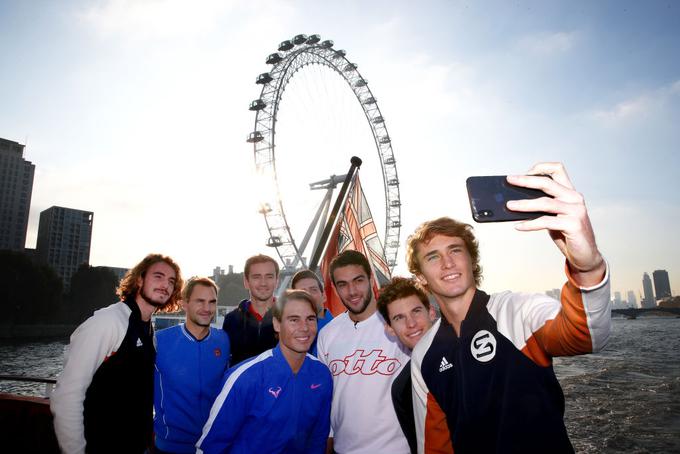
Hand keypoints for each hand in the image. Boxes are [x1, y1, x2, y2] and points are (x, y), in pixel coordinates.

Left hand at [506, 162, 605, 286]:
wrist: (586, 255)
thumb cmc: (567, 234)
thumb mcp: (554, 216)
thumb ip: (542, 207)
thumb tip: (515, 202)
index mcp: (570, 192)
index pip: (557, 170)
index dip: (540, 168)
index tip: (524, 173)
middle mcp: (574, 198)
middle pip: (547, 183)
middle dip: (526, 180)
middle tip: (510, 180)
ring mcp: (576, 210)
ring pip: (545, 203)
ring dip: (524, 204)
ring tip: (509, 206)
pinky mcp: (573, 224)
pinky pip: (546, 222)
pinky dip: (530, 224)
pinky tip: (518, 226)